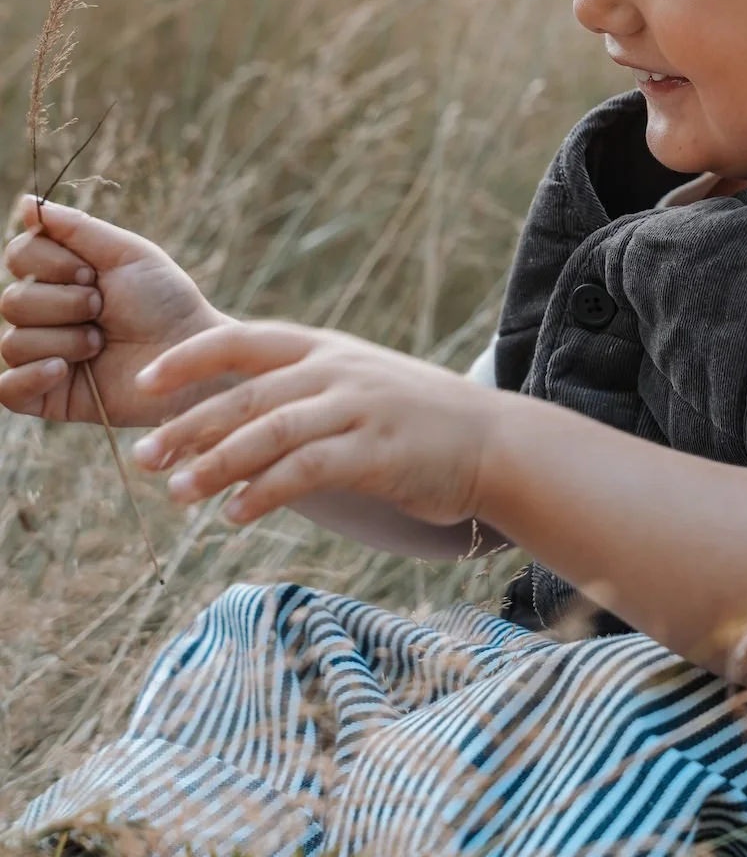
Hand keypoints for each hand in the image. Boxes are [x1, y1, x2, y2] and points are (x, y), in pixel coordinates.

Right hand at [0, 198, 226, 426]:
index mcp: (59, 277)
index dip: (49, 263)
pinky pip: (7, 390)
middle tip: (103, 309)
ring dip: (66, 340)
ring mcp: (43, 356)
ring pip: (13, 343)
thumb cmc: (165, 301)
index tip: (91, 273)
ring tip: (101, 343)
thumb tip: (24, 204)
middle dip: (64, 303)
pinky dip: (30, 377)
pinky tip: (63, 370)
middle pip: (11, 301)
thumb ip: (75, 228)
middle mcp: (44, 315)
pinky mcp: (47, 396)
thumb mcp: (126, 254)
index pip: (18, 255)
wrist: (191, 356)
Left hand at [131, 323, 498, 528]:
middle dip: (188, 426)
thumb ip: (299, 395)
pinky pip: (307, 471)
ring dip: (216, 465)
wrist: (494, 443)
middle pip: (246, 393)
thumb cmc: (415, 424)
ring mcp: (359, 409)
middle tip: (143, 457)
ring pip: (270, 432)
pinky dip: (264, 493)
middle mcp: (338, 371)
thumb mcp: (355, 389)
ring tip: (177, 494)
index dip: (189, 359)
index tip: (145, 383)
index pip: (243, 340)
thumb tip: (225, 424)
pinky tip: (234, 516)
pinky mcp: (377, 452)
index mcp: (326, 349)